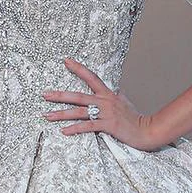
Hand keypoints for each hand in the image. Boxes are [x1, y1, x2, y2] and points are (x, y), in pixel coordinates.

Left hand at [42, 58, 165, 149]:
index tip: (66, 61)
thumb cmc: (135, 118)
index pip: (91, 77)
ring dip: (61, 114)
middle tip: (44, 94)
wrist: (147, 130)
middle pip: (77, 96)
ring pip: (79, 112)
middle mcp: (105, 101)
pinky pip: (87, 127)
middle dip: (59, 95)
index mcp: (108, 94)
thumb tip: (115, 90)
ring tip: (47, 115)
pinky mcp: (107, 126)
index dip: (78, 68)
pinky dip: (75, 129)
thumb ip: (117, 95)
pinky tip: (64, 131)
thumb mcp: (124, 102)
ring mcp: (105, 113)